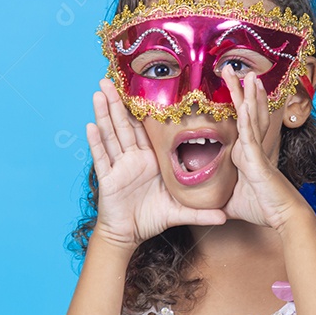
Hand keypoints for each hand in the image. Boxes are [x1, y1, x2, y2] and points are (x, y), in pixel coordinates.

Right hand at [86, 79, 225, 250]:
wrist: (129, 236)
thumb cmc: (151, 219)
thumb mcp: (179, 212)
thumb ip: (201, 212)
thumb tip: (226, 216)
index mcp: (150, 160)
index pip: (146, 129)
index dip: (143, 109)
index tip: (142, 88)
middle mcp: (133, 159)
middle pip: (124, 125)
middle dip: (117, 102)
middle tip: (112, 78)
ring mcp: (119, 167)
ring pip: (111, 134)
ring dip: (104, 113)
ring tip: (99, 92)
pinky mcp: (108, 179)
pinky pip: (101, 158)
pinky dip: (95, 142)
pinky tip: (90, 125)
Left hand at [220, 67, 307, 231]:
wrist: (284, 218)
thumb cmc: (263, 208)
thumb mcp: (232, 202)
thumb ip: (219, 199)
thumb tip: (204, 205)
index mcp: (244, 153)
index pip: (238, 121)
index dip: (235, 102)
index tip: (227, 84)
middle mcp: (251, 148)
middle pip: (246, 112)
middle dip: (238, 89)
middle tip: (229, 67)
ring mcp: (256, 152)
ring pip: (251, 118)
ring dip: (247, 95)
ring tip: (246, 73)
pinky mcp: (259, 162)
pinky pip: (250, 138)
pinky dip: (246, 121)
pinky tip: (243, 105)